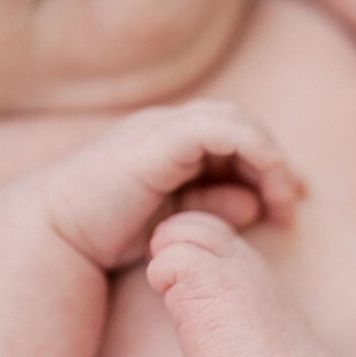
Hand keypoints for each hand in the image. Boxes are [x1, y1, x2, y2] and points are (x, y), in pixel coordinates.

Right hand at [28, 100, 303, 269]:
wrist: (60, 235)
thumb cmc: (110, 233)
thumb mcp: (177, 223)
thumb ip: (215, 208)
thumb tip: (255, 205)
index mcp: (174, 145)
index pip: (236, 139)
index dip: (270, 165)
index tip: (293, 200)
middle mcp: (170, 129)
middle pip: (241, 125)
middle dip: (276, 161)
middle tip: (295, 200)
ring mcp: (164, 129)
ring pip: (235, 121)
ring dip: (269, 156)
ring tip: (285, 197)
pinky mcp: (159, 140)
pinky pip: (218, 129)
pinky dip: (252, 146)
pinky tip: (270, 173)